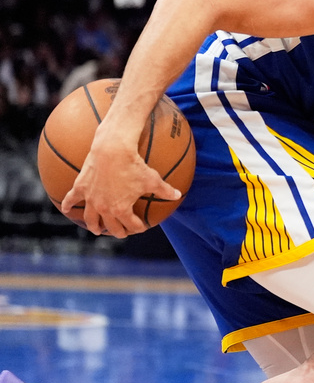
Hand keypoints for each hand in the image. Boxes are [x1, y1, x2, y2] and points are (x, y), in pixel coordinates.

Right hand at [61, 124, 180, 237]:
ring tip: (96, 230)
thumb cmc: (134, 165)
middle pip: (111, 226)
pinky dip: (68, 205)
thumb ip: (165, 190)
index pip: (131, 225)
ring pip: (91, 218)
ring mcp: (91, 199)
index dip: (139, 228)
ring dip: (94, 226)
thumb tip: (178, 195)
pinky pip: (71, 199)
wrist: (112, 150)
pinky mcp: (80, 187)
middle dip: (118, 231)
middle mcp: (104, 208)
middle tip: (122, 233)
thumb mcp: (153, 178)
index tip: (142, 227)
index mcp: (121, 209)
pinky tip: (66, 209)